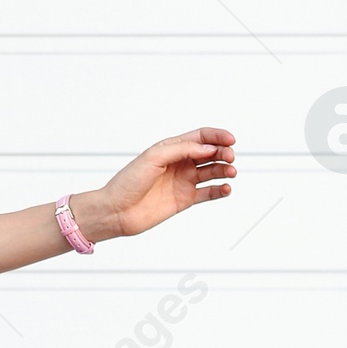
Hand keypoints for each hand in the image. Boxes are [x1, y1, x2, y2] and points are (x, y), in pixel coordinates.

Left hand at [74, 127, 235, 241]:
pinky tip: (226, 188)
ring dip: (225, 170)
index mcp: (170, 149)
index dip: (217, 136)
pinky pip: (208, 192)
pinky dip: (220, 190)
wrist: (116, 211)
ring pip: (212, 171)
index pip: (200, 137)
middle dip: (223, 153)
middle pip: (210, 153)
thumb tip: (207, 148)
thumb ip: (181, 150)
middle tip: (230, 157)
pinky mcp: (185, 199)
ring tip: (230, 172)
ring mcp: (183, 181)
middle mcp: (179, 164)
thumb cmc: (127, 182)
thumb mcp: (153, 158)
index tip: (230, 140)